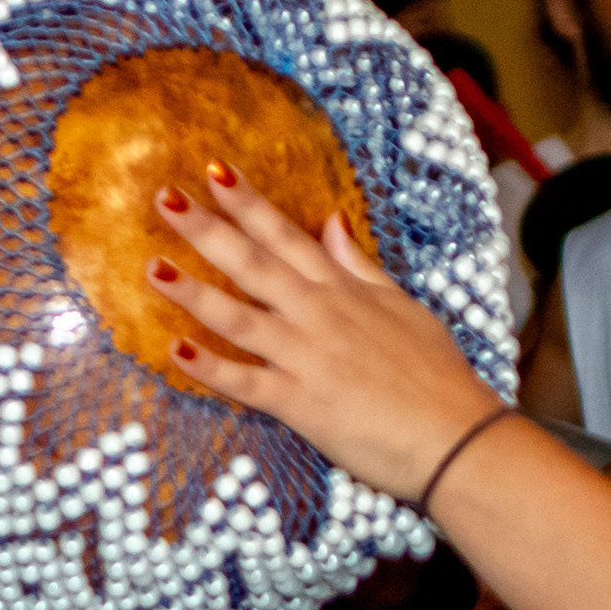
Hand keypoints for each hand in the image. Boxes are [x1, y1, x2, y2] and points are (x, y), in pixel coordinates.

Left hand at [150, 172, 501, 502]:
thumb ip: (358, 266)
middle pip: (252, 264)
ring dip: (193, 292)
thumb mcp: (402, 307)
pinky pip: (246, 383)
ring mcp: (306, 357)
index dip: (247, 203)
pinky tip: (174, 352)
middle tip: (163, 199)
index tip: (212, 171)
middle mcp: (319, 315)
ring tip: (152, 268)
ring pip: (238, 317)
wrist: (457, 438)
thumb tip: (331, 221)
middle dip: (206, 229)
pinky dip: (210, 369)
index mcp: (342, 291)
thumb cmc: (436, 375)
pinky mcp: (301, 404)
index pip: (285, 236)